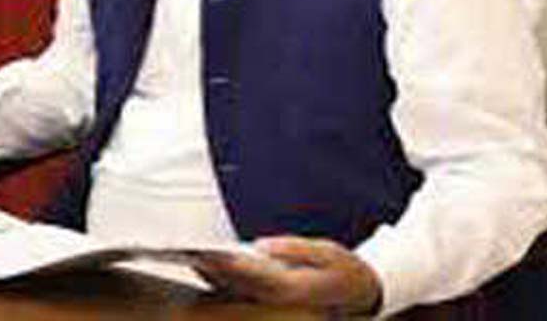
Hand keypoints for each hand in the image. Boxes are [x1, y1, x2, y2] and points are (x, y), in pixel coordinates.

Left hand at [194, 236, 381, 315]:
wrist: (356, 294)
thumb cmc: (342, 271)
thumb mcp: (327, 253)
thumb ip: (295, 250)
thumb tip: (263, 246)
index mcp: (291, 288)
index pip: (254, 277)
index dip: (231, 266)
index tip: (212, 253)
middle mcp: (276, 299)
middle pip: (237, 285)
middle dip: (213, 268)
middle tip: (190, 250)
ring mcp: (270, 301)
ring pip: (234, 289)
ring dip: (212, 273)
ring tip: (190, 253)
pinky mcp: (267, 297)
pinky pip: (237, 289)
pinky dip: (219, 277)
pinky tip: (206, 264)